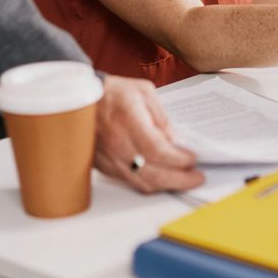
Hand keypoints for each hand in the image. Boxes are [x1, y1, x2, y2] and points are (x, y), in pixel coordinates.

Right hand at [94, 75, 203, 193]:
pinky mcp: (104, 167)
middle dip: (180, 180)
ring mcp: (109, 159)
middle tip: (196, 177)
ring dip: (165, 185)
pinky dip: (148, 183)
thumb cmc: (112, 92)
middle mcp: (118, 144)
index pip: (159, 151)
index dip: (179, 160)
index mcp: (129, 121)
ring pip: (142, 183)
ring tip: (182, 180)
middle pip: (153, 174)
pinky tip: (160, 178)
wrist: (81, 99)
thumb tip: (175, 140)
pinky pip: (130, 182)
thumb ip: (161, 118)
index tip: (193, 160)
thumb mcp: (144, 92)